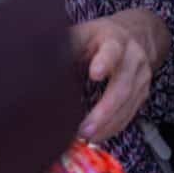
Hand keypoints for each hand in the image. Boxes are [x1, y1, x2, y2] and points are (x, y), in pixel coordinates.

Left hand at [68, 9, 168, 142]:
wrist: (134, 35)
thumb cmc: (97, 39)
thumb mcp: (82, 34)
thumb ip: (63, 47)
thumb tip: (31, 63)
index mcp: (115, 40)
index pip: (112, 50)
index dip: (105, 61)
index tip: (95, 74)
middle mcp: (133, 57)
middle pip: (122, 85)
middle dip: (104, 110)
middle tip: (84, 130)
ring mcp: (141, 76)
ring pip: (129, 103)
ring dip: (108, 124)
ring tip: (86, 138)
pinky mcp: (143, 92)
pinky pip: (130, 113)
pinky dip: (114, 127)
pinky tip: (98, 136)